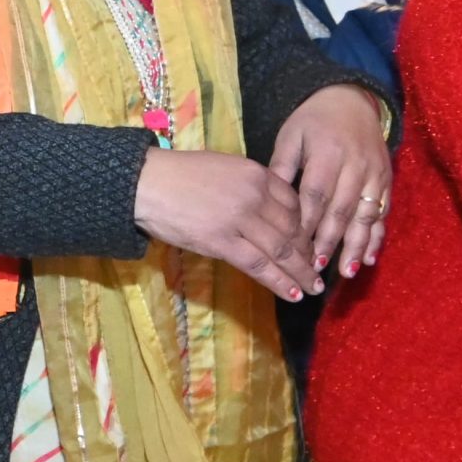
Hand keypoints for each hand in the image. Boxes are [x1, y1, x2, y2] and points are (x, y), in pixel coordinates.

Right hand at [133, 147, 317, 302]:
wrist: (145, 183)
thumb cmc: (177, 174)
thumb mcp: (223, 168)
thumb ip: (247, 185)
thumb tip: (264, 209)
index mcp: (256, 174)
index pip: (294, 204)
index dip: (305, 227)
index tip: (308, 242)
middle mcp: (255, 196)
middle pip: (293, 229)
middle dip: (307, 253)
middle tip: (316, 270)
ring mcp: (240, 219)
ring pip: (281, 250)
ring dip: (300, 272)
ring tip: (312, 288)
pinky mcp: (222, 242)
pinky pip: (258, 265)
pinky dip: (279, 281)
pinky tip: (292, 293)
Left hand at [267, 83, 392, 278]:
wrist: (351, 100)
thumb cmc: (312, 120)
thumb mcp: (290, 135)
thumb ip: (282, 166)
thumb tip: (267, 198)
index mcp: (328, 154)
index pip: (316, 194)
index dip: (307, 223)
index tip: (295, 248)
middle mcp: (355, 166)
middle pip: (342, 210)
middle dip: (329, 241)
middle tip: (315, 268)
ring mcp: (374, 175)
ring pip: (365, 216)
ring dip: (355, 246)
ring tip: (344, 271)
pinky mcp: (386, 181)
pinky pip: (382, 213)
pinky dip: (376, 236)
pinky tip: (368, 257)